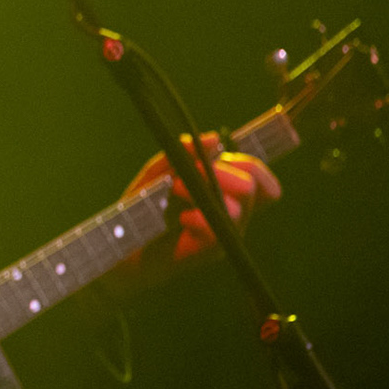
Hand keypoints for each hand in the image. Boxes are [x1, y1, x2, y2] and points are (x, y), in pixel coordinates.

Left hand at [124, 132, 281, 262]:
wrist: (128, 240)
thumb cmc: (148, 202)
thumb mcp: (161, 170)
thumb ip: (184, 152)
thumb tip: (214, 138)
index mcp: (228, 190)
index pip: (260, 178)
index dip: (249, 166)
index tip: (220, 160)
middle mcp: (233, 211)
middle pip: (251, 188)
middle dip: (221, 174)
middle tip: (192, 172)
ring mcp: (224, 232)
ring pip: (237, 210)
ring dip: (204, 190)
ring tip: (175, 187)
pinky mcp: (210, 251)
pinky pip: (217, 233)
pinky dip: (198, 219)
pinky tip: (181, 218)